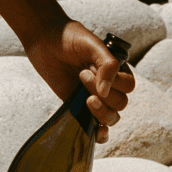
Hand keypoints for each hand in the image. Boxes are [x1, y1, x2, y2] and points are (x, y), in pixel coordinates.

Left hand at [22, 19, 135, 143]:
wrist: (43, 39)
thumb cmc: (69, 37)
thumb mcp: (92, 45)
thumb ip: (107, 64)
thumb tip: (106, 92)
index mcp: (117, 70)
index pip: (128, 86)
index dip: (113, 82)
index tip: (89, 68)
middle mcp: (110, 85)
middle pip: (121, 104)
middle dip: (102, 94)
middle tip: (81, 75)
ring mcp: (96, 98)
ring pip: (112, 117)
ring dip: (101, 112)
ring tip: (85, 98)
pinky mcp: (80, 108)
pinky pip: (98, 127)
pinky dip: (101, 134)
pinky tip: (98, 132)